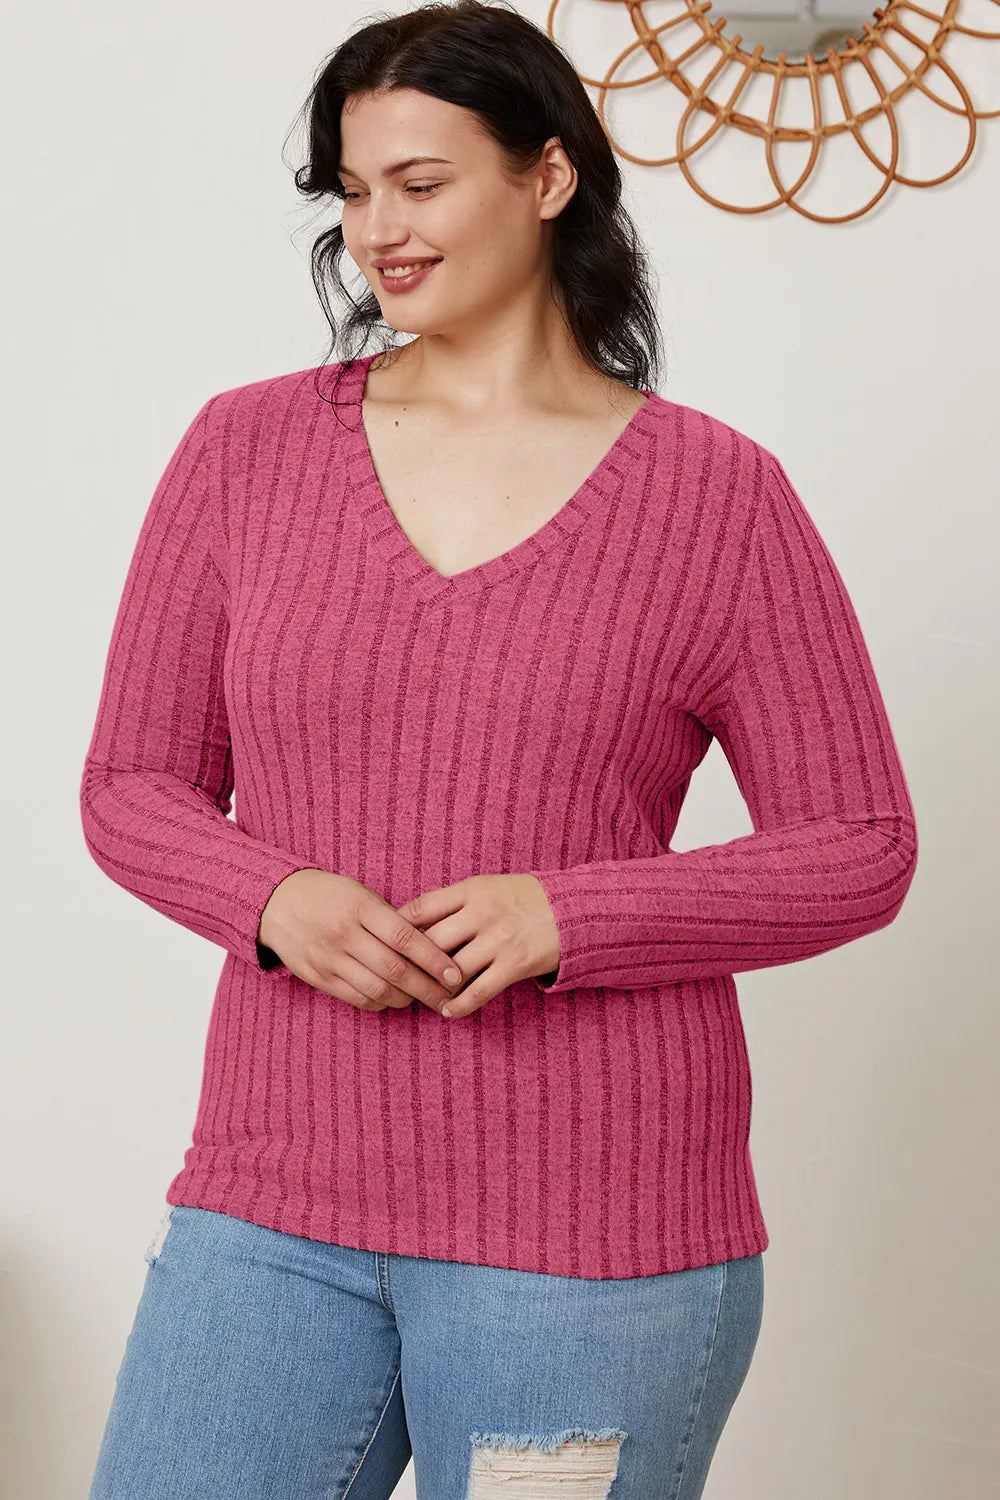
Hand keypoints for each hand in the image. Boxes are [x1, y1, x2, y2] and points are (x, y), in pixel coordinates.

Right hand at [257, 869, 464, 1012]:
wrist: (277, 903)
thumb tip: (431, 946)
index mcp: (360, 908)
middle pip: (395, 970)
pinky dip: (381, 1003)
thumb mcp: (361, 894)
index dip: (434, 959)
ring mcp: (329, 959)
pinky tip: (394, 999)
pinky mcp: (319, 978)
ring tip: (425, 998)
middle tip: (450, 997)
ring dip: (407, 999)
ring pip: (377, 990)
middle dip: (428, 988)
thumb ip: (392, 919)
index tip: (456, 974)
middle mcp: (344, 935)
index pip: (405, 938)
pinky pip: (358, 999)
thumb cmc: (330, 895)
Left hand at [395, 873, 559, 1018]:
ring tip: (422, 998)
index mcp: (471, 889)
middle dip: (410, 964)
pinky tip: (448, 1011)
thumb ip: (453, 903)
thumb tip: (409, 925)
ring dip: (433, 988)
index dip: (397, 930)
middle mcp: (482, 913)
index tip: (385, 945)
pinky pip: (479, 991)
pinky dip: (459, 1005)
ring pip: (451, 969)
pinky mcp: (515, 964)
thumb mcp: (487, 888)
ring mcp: (499, 939)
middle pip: (430, 942)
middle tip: (395, 980)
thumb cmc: (522, 900)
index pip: (420, 909)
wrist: (575, 909)